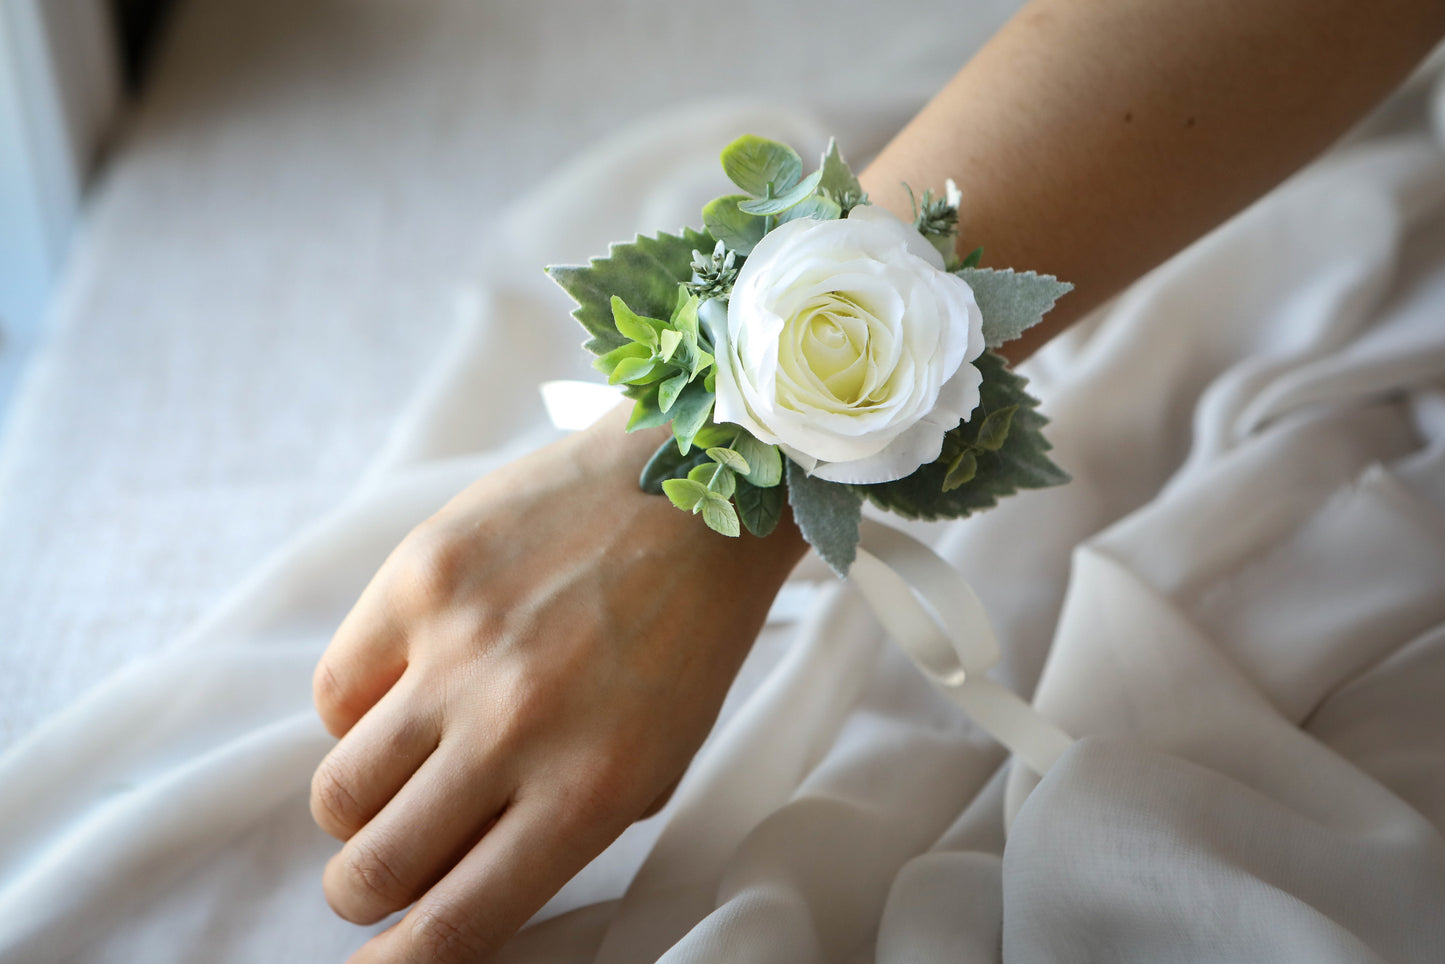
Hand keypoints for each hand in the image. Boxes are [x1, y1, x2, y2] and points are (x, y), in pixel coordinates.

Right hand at [310, 407, 804, 961]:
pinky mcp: (419, 577)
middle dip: (364, 887)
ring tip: (401, 768)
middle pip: (374, 868)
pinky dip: (359, 710)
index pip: (454, 923)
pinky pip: (334, 692)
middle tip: (382, 864)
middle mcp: (516, 728)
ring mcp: (458, 649)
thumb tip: (452, 889)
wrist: (688, 485)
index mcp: (589, 789)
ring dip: (356, 805)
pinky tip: (408, 684)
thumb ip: (561, 832)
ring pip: (337, 789)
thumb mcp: (657, 759)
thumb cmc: (682, 636)